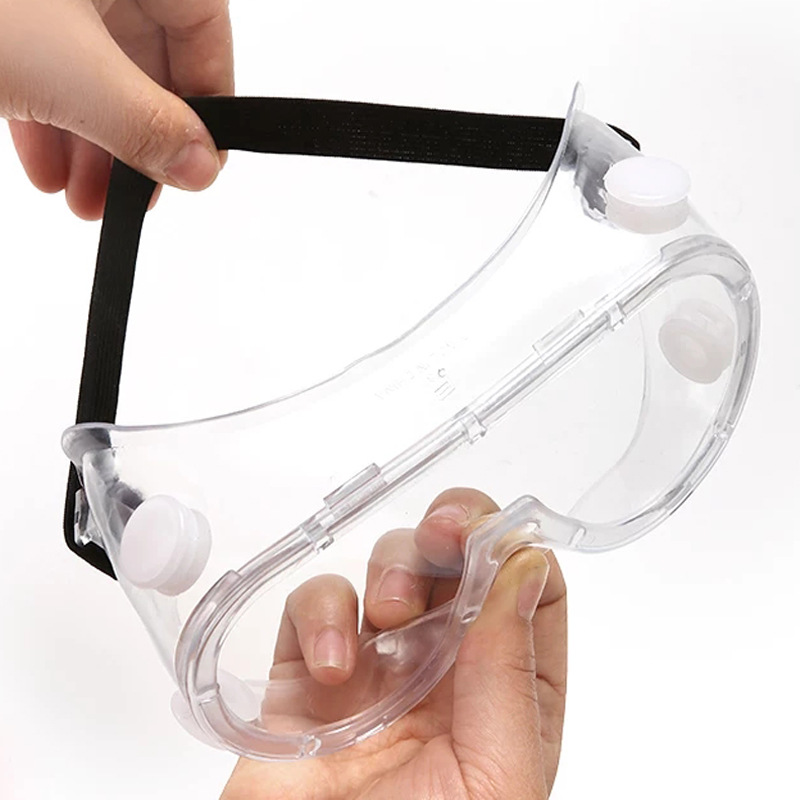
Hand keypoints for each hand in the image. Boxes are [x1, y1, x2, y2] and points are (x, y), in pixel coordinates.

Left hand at [0, 0, 232, 218]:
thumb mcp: (63, 69)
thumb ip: (142, 121)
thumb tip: (200, 166)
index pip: (202, 20)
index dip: (211, 93)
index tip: (202, 157)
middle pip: (149, 55)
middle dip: (141, 136)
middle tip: (141, 192)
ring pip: (95, 71)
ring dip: (97, 146)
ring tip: (89, 200)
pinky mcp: (11, 17)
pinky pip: (48, 70)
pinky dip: (54, 124)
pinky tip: (52, 172)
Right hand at [222, 488, 567, 799]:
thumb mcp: (494, 777)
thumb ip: (510, 673)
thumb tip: (525, 567)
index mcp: (506, 691)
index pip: (530, 591)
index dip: (515, 547)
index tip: (492, 535)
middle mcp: (446, 669)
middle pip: (460, 559)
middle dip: (453, 529)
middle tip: (444, 532)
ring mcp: (375, 665)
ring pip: (392, 565)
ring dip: (393, 568)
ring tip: (387, 615)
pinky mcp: (307, 669)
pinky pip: (316, 601)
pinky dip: (322, 612)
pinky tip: (330, 664)